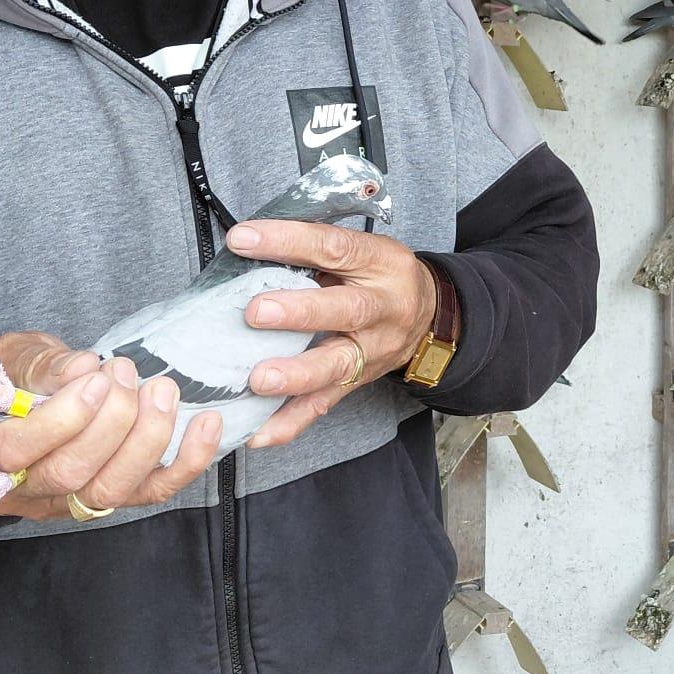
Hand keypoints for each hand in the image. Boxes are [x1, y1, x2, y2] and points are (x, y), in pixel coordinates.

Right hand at [0, 340, 222, 519]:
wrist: (12, 416)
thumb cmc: (7, 385)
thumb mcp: (10, 360)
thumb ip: (39, 365)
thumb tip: (83, 366)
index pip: (14, 451)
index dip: (60, 417)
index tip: (94, 378)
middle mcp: (25, 490)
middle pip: (71, 473)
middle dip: (111, 421)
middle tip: (126, 374)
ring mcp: (70, 501)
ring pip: (112, 488)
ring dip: (147, 437)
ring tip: (162, 390)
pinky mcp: (111, 498)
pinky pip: (153, 491)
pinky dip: (187, 460)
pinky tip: (208, 423)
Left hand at [223, 219, 438, 449]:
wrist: (430, 317)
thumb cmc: (381, 277)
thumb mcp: (364, 250)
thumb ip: (317, 249)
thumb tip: (249, 245)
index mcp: (382, 263)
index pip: (335, 247)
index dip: (289, 242)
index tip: (243, 240)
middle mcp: (384, 308)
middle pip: (347, 310)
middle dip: (300, 313)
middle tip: (257, 312)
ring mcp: (374, 350)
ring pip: (339, 365)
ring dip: (297, 374)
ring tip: (259, 380)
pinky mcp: (358, 382)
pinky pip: (325, 404)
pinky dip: (290, 421)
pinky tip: (259, 432)